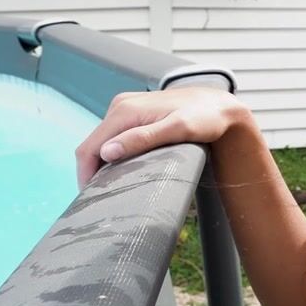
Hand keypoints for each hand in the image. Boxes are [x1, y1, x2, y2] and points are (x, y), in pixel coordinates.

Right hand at [74, 86, 243, 189]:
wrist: (219, 106)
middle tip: (101, 200)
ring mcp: (126, 108)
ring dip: (102, 165)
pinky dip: (113, 155)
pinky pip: (115, 137)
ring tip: (112, 189)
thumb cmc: (204, 118)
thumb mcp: (176, 130)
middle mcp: (120, 106)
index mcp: (124, 111)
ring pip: (103, 142)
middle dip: (92, 172)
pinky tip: (123, 171)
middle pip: (93, 145)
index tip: (90, 200)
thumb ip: (141, 139)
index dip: (85, 175)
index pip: (89, 148)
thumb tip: (107, 152)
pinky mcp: (134, 114)